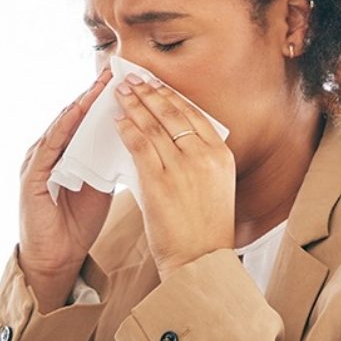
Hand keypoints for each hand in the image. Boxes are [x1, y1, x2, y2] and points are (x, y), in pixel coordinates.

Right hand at [18, 67, 113, 307]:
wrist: (58, 256)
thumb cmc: (79, 221)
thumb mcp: (103, 185)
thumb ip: (113, 161)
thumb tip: (140, 140)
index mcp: (71, 153)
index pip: (90, 119)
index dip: (108, 100)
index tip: (130, 81)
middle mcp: (53, 151)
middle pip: (76, 115)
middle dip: (95, 93)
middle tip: (116, 71)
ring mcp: (40, 161)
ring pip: (62, 125)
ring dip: (80, 105)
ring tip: (98, 86)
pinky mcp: (32, 177)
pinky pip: (48, 147)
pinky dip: (62, 129)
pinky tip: (74, 115)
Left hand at [113, 73, 235, 280]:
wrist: (200, 260)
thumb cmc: (206, 229)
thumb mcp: (216, 187)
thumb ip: (199, 160)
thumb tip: (172, 138)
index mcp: (222, 155)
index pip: (193, 115)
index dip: (171, 96)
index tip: (156, 85)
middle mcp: (205, 157)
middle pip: (173, 114)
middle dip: (150, 93)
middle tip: (134, 79)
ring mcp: (183, 168)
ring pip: (153, 126)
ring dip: (135, 105)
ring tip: (122, 93)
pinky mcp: (160, 181)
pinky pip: (139, 145)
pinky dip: (127, 129)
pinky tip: (118, 120)